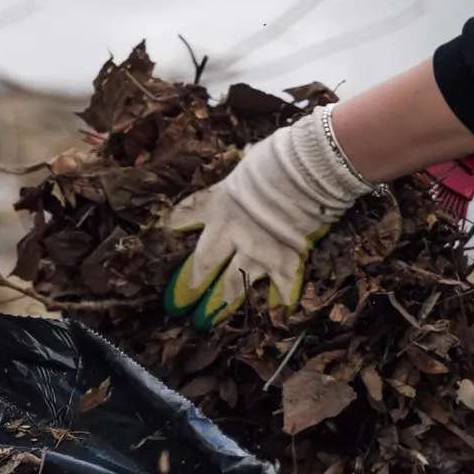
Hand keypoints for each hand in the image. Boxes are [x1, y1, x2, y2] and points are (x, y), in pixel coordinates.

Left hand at [165, 106, 372, 328]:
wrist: (304, 174)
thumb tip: (249, 157)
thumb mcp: (248, 164)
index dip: (176, 223)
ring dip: (223, 301)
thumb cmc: (277, 160)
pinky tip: (276, 315)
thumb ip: (244, 174)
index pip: (188, 214)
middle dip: (192, 283)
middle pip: (204, 263)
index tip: (169, 230)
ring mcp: (254, 250)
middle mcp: (229, 232)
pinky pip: (279, 287)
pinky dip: (279, 301)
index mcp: (217, 205)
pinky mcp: (283, 261)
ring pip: (233, 283)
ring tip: (211, 317)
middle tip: (179, 303)